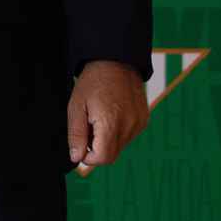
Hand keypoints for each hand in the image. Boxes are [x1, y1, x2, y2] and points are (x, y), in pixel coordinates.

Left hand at [67, 60, 149, 175]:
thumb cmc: (92, 82)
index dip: (88, 157)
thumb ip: (76, 135)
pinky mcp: (143, 120)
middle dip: (97, 149)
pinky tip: (111, 114)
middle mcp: (129, 126)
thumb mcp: (76, 106)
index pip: (103, 158)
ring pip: (120, 146)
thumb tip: (77, 157)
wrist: (115, 62)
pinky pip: (129, 136)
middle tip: (88, 128)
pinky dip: (118, 132)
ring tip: (99, 117)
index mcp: (111, 123)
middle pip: (112, 155)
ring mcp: (138, 124)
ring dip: (107, 140)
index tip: (81, 146)